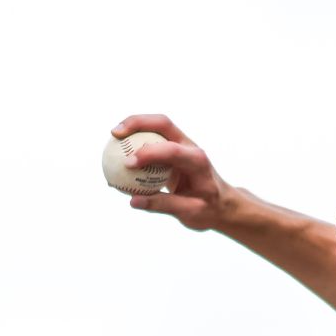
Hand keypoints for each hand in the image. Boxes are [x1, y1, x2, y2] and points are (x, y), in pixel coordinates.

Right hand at [111, 114, 232, 231]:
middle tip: (114, 134)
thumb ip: (163, 205)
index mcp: (198, 161)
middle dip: (137, 123)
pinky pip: (152, 139)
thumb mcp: (191, 212)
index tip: (127, 164)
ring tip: (112, 135)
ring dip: (134, 126)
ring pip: (156, 125)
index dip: (148, 153)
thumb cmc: (209, 209)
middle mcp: (190, 147)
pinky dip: (135, 140)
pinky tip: (118, 150)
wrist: (222, 204)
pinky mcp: (173, 149)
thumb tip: (132, 201)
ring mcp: (182, 145)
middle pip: (163, 123)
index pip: (171, 150)